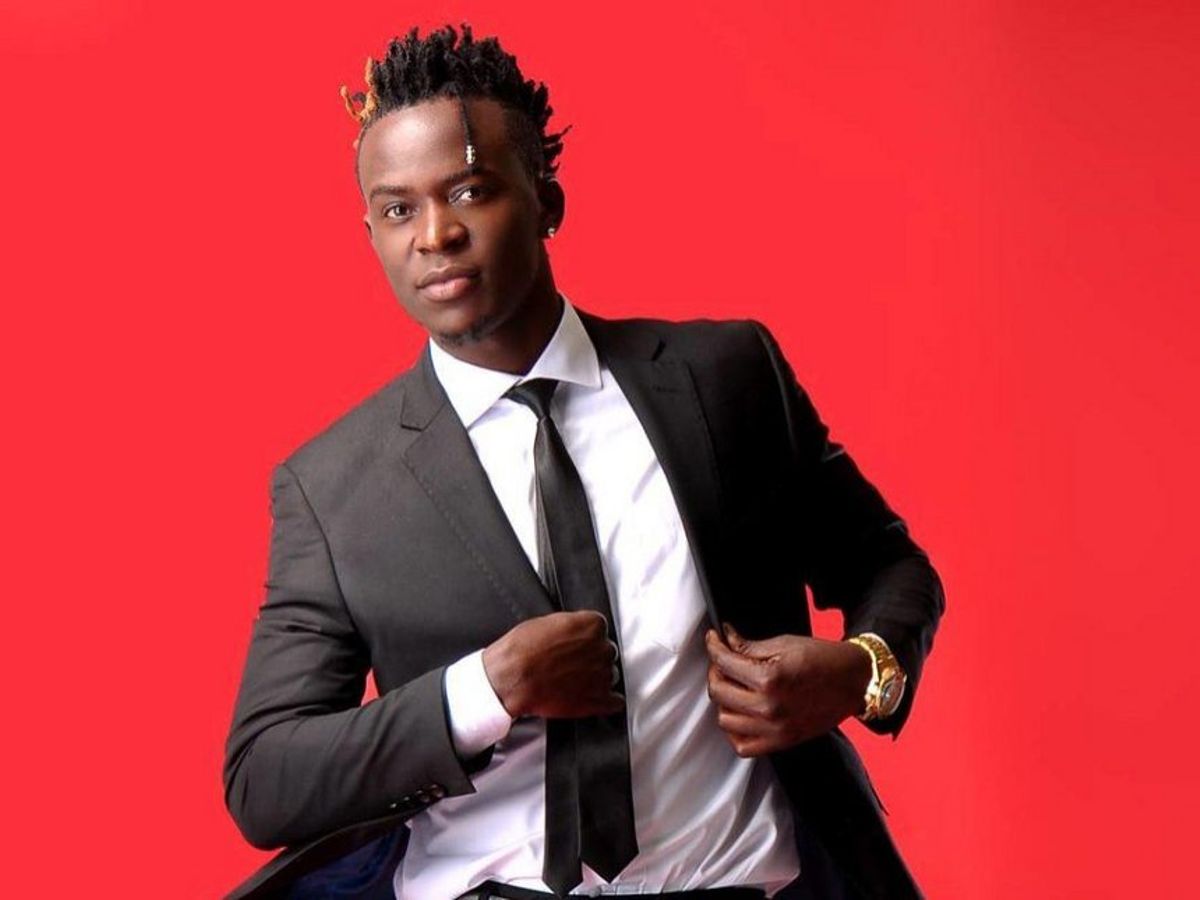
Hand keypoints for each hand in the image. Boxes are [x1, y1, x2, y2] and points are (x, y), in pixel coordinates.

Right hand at [482, 610, 623, 719]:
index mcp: (592, 624)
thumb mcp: (546, 623)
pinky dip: (606, 702)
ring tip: (576, 683)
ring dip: (597, 679)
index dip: (585, 639)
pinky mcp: (599, 700)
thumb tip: (572, 633)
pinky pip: (615, 701)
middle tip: (572, 665)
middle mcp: (602, 647)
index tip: (577, 645)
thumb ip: (570, 626)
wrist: (512, 679)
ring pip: (610, 675)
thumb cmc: (522, 651)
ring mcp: (603, 674)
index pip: (599, 629)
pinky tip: (592, 699)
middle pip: (606, 652)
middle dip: (592, 659)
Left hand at [704, 623, 871, 756]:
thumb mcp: (784, 644)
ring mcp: (774, 729)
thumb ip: (749, 646)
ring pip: (725, 720)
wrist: (852, 681)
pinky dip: (735, 732)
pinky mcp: (781, 742)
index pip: (724, 662)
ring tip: (733, 687)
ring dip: (723, 701)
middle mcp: (768, 707)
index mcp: (769, 678)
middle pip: (718, 692)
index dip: (713, 646)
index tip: (713, 639)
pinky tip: (740, 714)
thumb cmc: (822, 659)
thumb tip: (725, 638)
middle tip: (723, 661)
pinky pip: (743, 747)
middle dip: (716, 672)